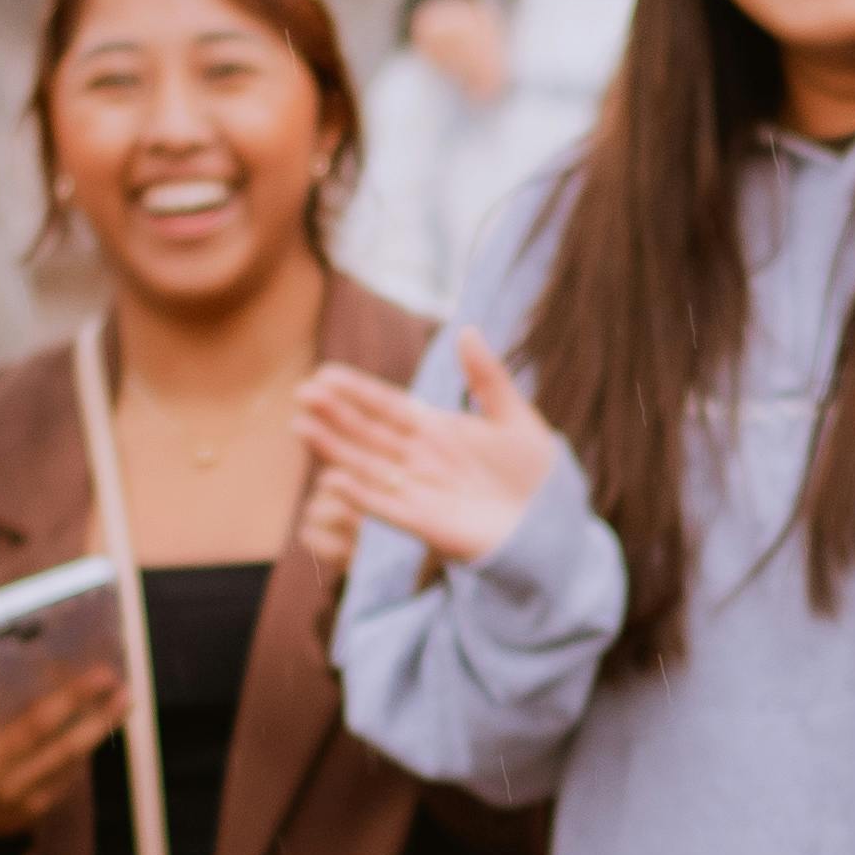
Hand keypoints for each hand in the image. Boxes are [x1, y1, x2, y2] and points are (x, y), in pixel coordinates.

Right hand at [0, 649, 118, 854]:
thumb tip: (5, 661)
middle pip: (34, 730)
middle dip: (73, 699)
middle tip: (104, 674)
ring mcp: (10, 793)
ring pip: (63, 754)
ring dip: (99, 725)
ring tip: (124, 698)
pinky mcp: (33, 808)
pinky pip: (69, 771)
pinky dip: (89, 744)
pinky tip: (108, 722)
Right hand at [293, 330, 566, 570]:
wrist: (554, 526)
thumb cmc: (537, 473)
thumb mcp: (515, 417)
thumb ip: (487, 377)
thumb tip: (467, 329)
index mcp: (436, 429)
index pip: (387, 405)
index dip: (356, 390)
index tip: (325, 373)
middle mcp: (419, 458)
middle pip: (368, 432)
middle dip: (335, 413)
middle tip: (302, 393)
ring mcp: (417, 490)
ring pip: (366, 466)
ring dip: (335, 448)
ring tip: (301, 427)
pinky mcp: (424, 524)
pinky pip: (385, 508)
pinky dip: (360, 495)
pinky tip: (334, 479)